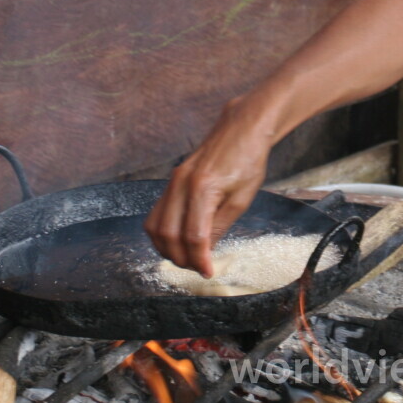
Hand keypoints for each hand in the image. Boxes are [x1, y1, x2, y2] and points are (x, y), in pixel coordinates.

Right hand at [144, 100, 272, 277]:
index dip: (199, 259)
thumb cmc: (247, 161)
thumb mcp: (241, 199)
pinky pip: (156, 213)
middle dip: (181, 257)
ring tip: (186, 258)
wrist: (240, 130)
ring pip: (155, 226)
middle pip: (168, 234)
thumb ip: (220, 226)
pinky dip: (162, 233)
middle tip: (197, 268)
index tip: (207, 272)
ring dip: (166, 248)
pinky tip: (176, 241)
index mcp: (203, 189)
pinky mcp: (171, 181)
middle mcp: (181, 184)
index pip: (194, 235)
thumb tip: (204, 251)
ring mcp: (172, 181)